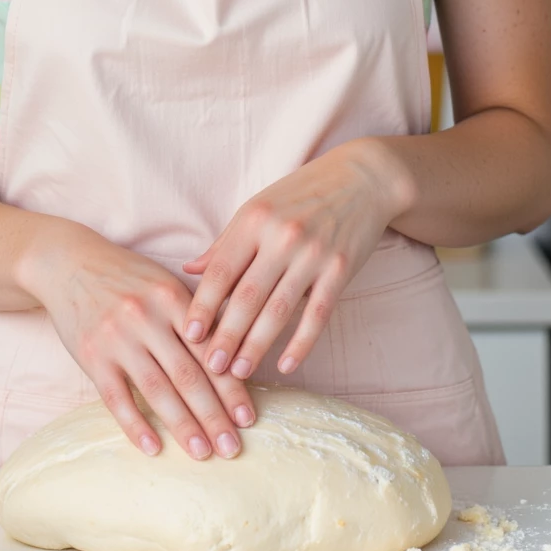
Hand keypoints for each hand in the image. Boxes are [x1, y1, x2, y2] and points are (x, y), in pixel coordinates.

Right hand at [27, 218, 256, 461]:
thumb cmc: (126, 277)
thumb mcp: (164, 283)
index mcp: (171, 298)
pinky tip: (152, 448)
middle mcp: (146, 317)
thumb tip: (233, 357)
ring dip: (182, 425)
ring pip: (156, 390)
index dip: (230, 387)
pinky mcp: (91, 355)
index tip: (248, 418)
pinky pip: (116, 397)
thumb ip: (195, 316)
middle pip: (187, 375)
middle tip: (232, 448)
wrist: (69, 262)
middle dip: (213, 415)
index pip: (209, 350)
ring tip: (202, 453)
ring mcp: (117, 338)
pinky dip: (135, 425)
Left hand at [180, 141, 409, 381]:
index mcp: (254, 220)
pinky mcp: (340, 269)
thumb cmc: (301, 194)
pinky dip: (301, 343)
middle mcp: (282, 237)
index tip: (189, 335)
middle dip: (226, 336)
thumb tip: (190, 270)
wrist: (361, 178)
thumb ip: (225, 242)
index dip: (203, 306)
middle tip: (210, 368)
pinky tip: (285, 364)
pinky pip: (317, 314)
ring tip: (240, 372)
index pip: (221, 271)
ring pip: (279, 310)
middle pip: (247, 296)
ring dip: (257, 346)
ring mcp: (313, 254)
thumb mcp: (258, 208)